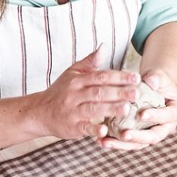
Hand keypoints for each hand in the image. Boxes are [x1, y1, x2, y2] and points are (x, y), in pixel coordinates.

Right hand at [23, 50, 141, 141]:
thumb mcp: (72, 73)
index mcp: (78, 80)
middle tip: (137, 93)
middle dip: (119, 92)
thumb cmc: (61, 91)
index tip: (136, 77)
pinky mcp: (72, 127)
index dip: (119, 76)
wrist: (39, 112)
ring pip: (93, 109)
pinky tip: (105, 130)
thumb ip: (90, 61)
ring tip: (127, 108)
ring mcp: (73, 111)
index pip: (101, 76)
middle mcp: (75, 95)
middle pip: (99, 92)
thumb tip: (104, 46)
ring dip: (111, 109)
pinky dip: (94, 130)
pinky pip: (84, 128)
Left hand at [102, 69, 176, 150]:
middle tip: (125, 135)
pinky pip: (127, 142)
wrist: (152, 87)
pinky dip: (114, 142)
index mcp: (175, 112)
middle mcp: (166, 127)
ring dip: (121, 145)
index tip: (142, 114)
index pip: (168, 116)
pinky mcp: (138, 137)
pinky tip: (100, 140)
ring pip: (138, 144)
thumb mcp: (158, 75)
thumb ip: (156, 77)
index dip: (156, 116)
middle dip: (138, 137)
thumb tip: (150, 82)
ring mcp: (151, 134)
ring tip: (105, 142)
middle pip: (154, 137)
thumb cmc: (157, 80)